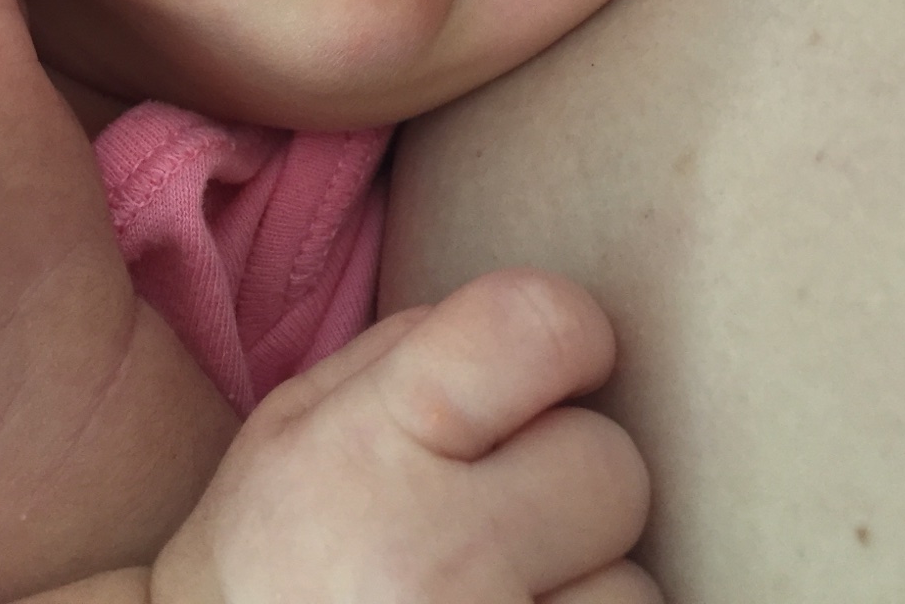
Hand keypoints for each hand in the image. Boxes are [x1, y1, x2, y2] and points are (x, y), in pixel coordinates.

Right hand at [156, 268, 660, 602]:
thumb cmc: (271, 558)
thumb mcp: (294, 422)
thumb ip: (415, 350)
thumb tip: (541, 327)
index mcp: (366, 450)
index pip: (538, 328)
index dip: (572, 333)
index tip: (560, 364)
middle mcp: (429, 563)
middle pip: (612, 467)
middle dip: (567, 484)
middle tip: (498, 520)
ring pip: (634, 590)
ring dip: (584, 591)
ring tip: (496, 598)